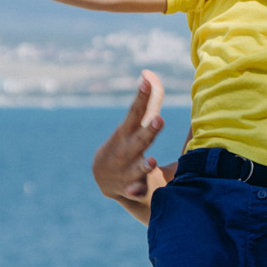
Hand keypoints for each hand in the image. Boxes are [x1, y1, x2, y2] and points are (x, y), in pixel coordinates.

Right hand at [92, 71, 165, 201]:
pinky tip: (138, 190)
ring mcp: (125, 171)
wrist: (108, 182)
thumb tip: (149, 73)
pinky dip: (135, 192)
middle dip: (148, 131)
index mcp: (127, 132)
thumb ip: (149, 102)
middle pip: (139, 140)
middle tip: (158, 120)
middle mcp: (125, 151)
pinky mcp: (129, 190)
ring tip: (151, 162)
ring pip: (136, 170)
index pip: (135, 113)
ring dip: (143, 165)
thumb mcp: (135, 125)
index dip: (142, 98)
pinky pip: (134, 193)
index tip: (146, 81)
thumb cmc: (128, 147)